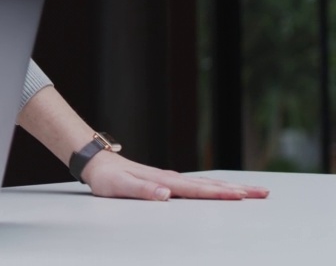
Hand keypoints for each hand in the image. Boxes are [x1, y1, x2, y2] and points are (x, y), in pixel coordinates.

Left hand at [81, 151, 270, 200]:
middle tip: (264, 192)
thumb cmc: (106, 178)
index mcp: (164, 181)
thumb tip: (166, 193)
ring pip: (206, 183)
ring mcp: (170, 178)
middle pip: (210, 184)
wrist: (96, 164)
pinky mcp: (166, 181)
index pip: (197, 189)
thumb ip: (142, 191)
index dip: (220, 193)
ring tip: (252, 191)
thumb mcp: (119, 187)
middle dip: (238, 189)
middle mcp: (171, 178)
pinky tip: (220, 189)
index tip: (242, 196)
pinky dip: (214, 186)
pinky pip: (196, 185)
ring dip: (230, 186)